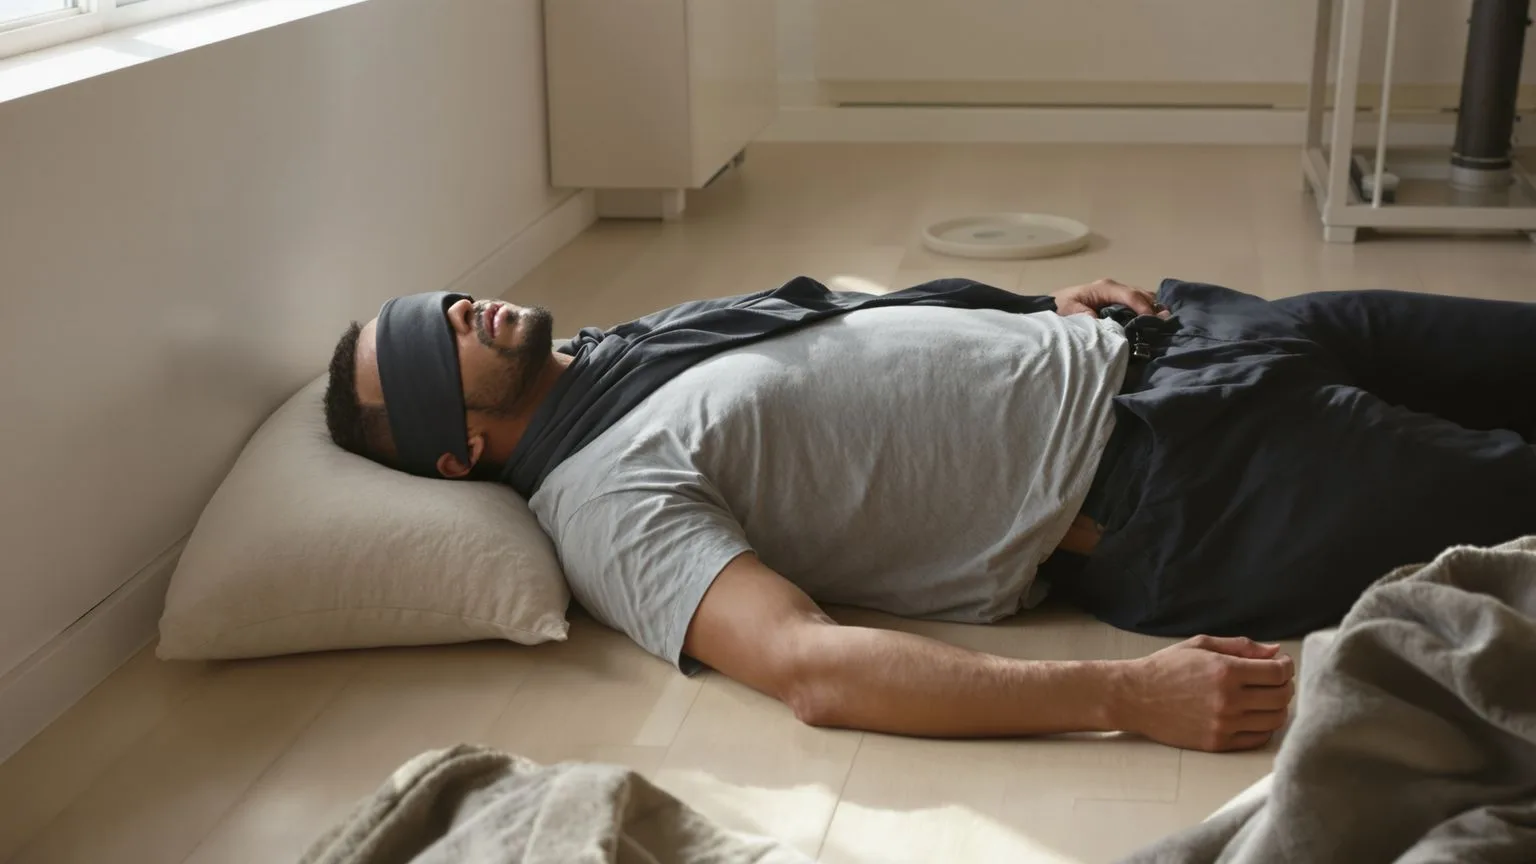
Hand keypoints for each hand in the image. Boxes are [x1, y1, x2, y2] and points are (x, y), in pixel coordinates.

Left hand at [1052, 278, 1166, 318]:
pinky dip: (1146, 310)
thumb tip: (1107, 326)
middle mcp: (1114, 287)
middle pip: (1140, 294)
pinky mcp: (1116, 300)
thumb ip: (1088, 318)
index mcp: (1105, 288)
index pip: (1130, 295)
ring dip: (1151, 309)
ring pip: (1142, 297)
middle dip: (1153, 308)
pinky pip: (1136, 302)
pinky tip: (1151, 322)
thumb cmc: (1060, 307)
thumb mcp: (1071, 312)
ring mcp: (1116, 293)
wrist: (1051, 305)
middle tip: (1165, 323)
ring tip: (1161, 323)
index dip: (1143, 308)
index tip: (1152, 321)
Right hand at [1114, 635, 1294, 751]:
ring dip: (1277, 707)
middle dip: (1285, 685)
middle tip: (1276, 680)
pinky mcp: (1218, 743)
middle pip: (1281, 697)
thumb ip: (1240, 646)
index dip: (1286, 667)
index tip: (1282, 664)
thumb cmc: (1166, 667)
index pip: (1278, 672)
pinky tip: (1253, 715)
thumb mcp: (1201, 646)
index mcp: (1225, 671)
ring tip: (1265, 698)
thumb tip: (1275, 651)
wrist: (1135, 697)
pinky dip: (1264, 727)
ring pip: (1275, 720)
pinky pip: (1258, 738)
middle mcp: (1228, 700)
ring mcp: (1224, 724)